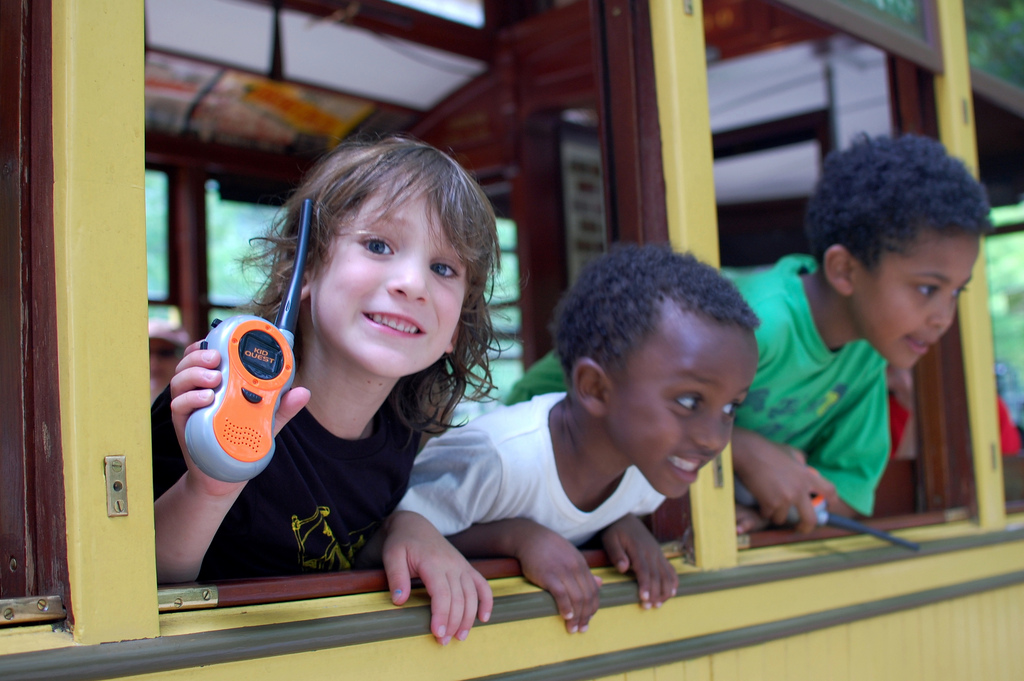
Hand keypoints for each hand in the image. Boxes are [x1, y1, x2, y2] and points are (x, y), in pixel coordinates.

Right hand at [155, 341, 309, 582]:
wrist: (224, 477)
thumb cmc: (242, 441)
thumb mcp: (266, 421)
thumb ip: (282, 406)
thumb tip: (303, 392)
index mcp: (218, 384)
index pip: (208, 356)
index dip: (210, 343)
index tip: (222, 339)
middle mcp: (200, 391)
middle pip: (190, 362)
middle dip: (200, 354)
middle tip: (217, 358)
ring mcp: (191, 407)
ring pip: (180, 381)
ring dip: (195, 374)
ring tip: (215, 379)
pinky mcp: (184, 425)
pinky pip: (178, 407)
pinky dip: (189, 399)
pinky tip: (205, 398)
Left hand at [379, 511, 492, 645]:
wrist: (414, 524)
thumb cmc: (402, 542)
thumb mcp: (392, 555)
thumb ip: (396, 577)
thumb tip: (399, 600)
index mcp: (434, 562)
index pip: (442, 593)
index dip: (442, 615)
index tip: (437, 633)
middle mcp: (452, 564)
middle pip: (459, 598)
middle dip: (454, 622)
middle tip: (443, 642)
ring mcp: (461, 565)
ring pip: (472, 595)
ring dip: (469, 618)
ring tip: (460, 637)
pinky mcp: (466, 567)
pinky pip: (482, 584)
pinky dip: (486, 601)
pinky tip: (484, 618)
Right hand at [512, 525, 601, 633]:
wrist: (529, 537)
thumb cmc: (549, 548)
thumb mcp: (572, 556)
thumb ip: (585, 571)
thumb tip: (600, 583)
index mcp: (582, 565)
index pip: (594, 591)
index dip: (593, 609)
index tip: (588, 621)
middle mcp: (575, 568)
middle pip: (587, 597)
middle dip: (586, 616)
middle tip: (581, 629)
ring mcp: (562, 572)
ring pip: (576, 598)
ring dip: (576, 617)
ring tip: (572, 628)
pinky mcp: (548, 575)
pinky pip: (561, 594)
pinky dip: (565, 607)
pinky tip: (565, 616)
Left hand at [601, 515, 676, 608]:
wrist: (625, 517)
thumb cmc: (615, 531)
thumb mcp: (610, 539)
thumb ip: (616, 553)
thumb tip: (624, 568)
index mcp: (638, 549)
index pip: (644, 570)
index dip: (646, 586)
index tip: (644, 599)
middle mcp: (652, 552)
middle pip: (658, 576)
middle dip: (655, 593)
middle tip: (648, 607)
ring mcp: (658, 554)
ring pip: (667, 575)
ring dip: (665, 591)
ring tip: (658, 605)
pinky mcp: (661, 555)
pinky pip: (671, 570)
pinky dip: (673, 582)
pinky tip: (671, 593)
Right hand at [731, 428, 835, 533]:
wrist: (750, 453)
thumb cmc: (768, 450)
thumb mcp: (791, 452)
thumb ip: (801, 462)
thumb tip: (805, 466)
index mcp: (807, 477)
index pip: (829, 491)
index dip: (832, 500)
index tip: (828, 505)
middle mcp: (799, 490)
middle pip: (811, 519)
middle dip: (806, 527)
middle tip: (801, 528)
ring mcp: (785, 499)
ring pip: (783, 519)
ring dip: (776, 515)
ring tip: (770, 507)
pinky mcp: (770, 504)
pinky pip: (768, 515)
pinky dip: (764, 511)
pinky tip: (760, 502)